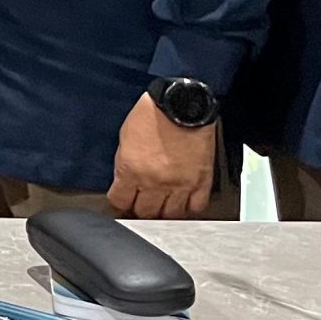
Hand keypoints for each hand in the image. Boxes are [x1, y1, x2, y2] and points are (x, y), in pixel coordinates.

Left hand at [108, 93, 217, 218]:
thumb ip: (124, 163)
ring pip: (170, 216)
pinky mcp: (200, 182)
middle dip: (141, 208)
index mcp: (131, 170)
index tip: (123, 199)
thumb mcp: (125, 137)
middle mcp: (154, 182)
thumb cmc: (152, 114)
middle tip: (142, 202)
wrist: (181, 103)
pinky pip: (195, 208)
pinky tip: (183, 202)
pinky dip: (189, 208)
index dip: (120, 201)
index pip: (120, 201)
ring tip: (162, 204)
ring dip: (164, 212)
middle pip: (145, 213)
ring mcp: (179, 185)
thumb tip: (125, 180)